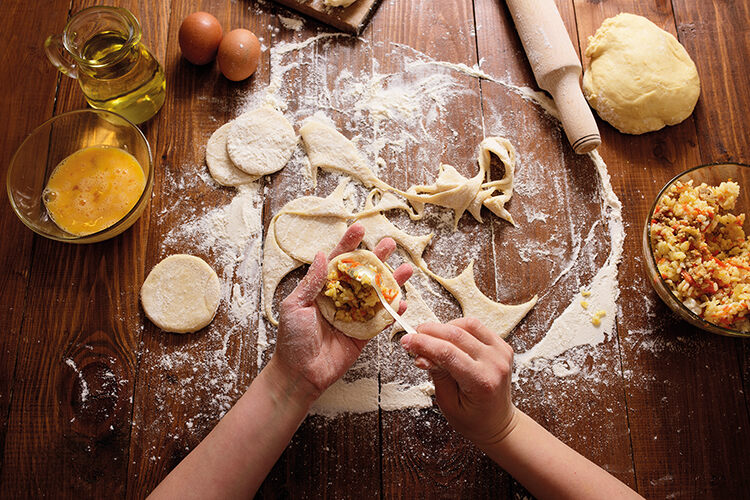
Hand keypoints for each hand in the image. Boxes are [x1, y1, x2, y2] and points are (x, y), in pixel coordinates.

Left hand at [274, 223, 412, 397]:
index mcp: (322, 289)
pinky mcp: (363, 334)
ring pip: (376, 294)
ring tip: (407, 268)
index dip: (348, 244)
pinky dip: (393, 311)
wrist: (299, 374)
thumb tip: (321, 255)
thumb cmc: (291, 340)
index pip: (337, 262)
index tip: (359, 228)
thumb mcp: (294, 306)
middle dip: (376, 258)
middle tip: (390, 243)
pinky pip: (381, 320)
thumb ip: (311, 282)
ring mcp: (354, 315)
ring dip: (392, 282)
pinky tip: (403, 301)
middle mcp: (340, 299)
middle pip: (362, 274)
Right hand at [400, 317, 515, 448]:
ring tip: (430, 338)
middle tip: (412, 337)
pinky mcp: (503, 346)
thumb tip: (420, 355)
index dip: (423, 343)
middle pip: (456, 334)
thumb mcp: (448, 404)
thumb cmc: (473, 419)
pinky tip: (447, 338)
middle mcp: (495, 364)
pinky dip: (458, 328)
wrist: (498, 422)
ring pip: (468, 324)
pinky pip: (477, 327)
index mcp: (482, 382)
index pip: (447, 353)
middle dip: (429, 332)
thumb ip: (436, 375)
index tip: (406, 341)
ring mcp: (501, 353)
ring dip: (444, 327)